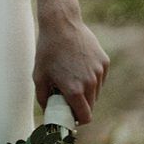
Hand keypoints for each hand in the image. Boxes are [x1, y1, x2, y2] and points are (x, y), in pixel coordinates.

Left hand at [33, 7, 109, 124]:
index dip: (78, 119)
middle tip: (68, 96)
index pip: (85, 117)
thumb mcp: (38, 75)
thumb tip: (48, 111)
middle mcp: (90, 83)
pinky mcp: (104, 62)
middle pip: (90, 106)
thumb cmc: (47, 50)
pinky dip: (92, 78)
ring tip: (72, 77)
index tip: (71, 115)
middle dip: (80, 105)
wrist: (61, 24)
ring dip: (86, 91)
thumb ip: (43, 98)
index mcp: (74, 90)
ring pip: (96, 92)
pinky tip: (79, 66)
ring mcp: (99, 72)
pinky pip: (100, 78)